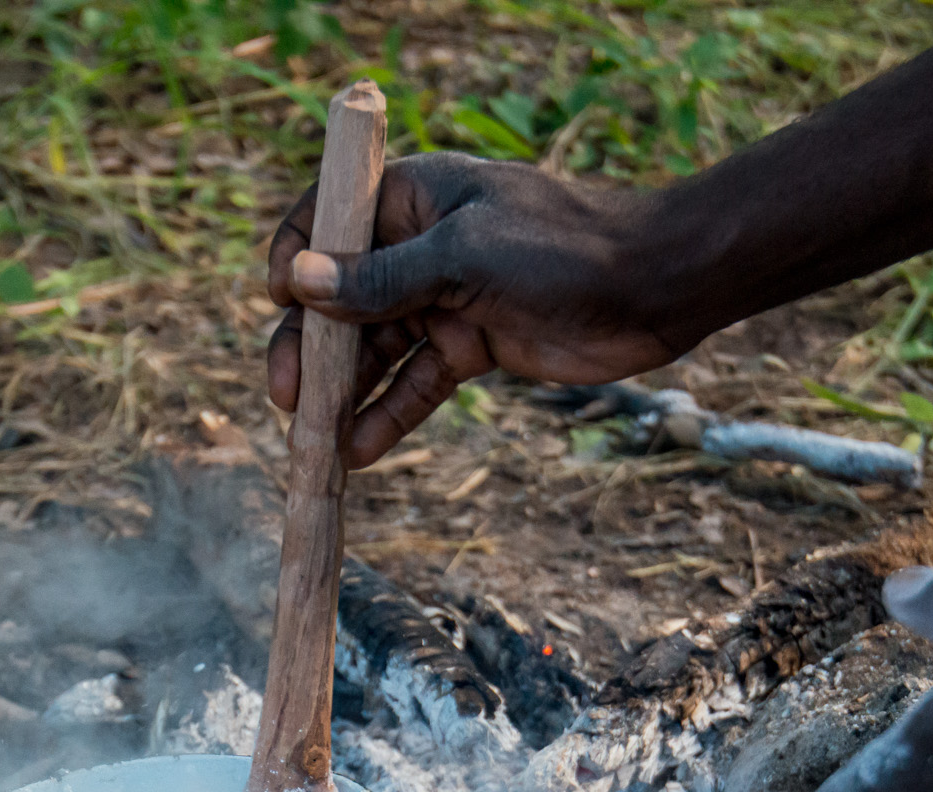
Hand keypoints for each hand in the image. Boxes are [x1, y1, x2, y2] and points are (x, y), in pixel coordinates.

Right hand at [266, 154, 688, 466]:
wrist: (653, 288)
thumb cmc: (563, 248)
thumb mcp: (465, 257)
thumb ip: (383, 278)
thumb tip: (300, 283)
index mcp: (415, 197)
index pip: (331, 219)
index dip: (298, 258)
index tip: (279, 301)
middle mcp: (421, 245)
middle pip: (343, 297)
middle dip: (312, 348)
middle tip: (289, 399)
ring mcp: (445, 299)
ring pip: (376, 349)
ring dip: (344, 393)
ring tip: (314, 444)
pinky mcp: (472, 346)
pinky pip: (416, 384)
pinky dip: (389, 416)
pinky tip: (358, 453)